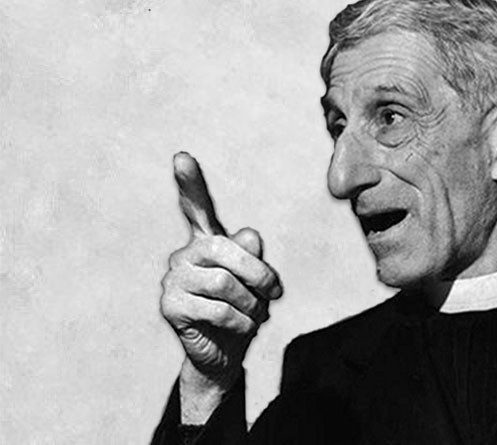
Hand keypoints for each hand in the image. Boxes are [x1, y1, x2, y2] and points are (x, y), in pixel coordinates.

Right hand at [159, 152, 282, 422]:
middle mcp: (185, 254)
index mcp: (207, 242)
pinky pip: (216, 309)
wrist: (225, 354)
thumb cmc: (242, 312)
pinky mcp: (170, 306)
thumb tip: (249, 236)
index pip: (197, 208)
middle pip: (225, 248)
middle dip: (258, 273)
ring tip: (255, 315)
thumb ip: (254, 258)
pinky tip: (243, 327)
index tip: (181, 156)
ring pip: (224, 282)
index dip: (190, 183)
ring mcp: (173, 279)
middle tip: (275, 293)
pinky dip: (241, 321)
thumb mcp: (257, 284)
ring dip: (251, 303)